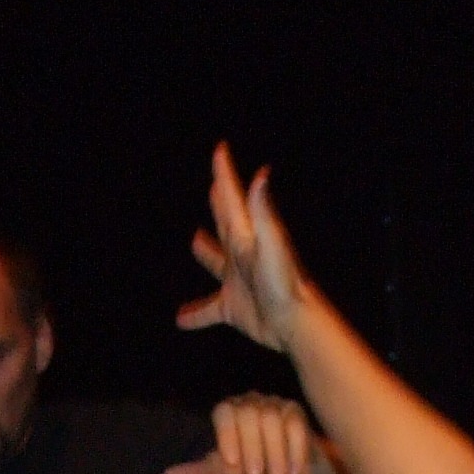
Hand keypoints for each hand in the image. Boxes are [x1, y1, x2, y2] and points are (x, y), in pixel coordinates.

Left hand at [163, 393, 316, 473]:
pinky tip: (295, 472)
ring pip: (272, 418)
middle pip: (250, 414)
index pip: (225, 412)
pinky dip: (295, 450)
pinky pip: (296, 425)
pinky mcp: (296, 412)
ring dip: (274, 451)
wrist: (280, 471)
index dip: (227, 435)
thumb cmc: (245, 469)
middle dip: (251, 448)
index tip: (231, 464)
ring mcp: (274, 404)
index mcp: (228, 411)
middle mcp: (250, 402)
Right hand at [177, 143, 311, 351]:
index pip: (232, 200)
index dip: (224, 174)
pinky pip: (209, 310)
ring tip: (195, 242)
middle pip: (226, 224)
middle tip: (213, 188)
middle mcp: (241, 255)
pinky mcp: (234, 308)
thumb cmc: (283, 284)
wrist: (294, 323)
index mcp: (246, 236)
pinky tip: (179, 320)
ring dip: (206, 252)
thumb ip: (262, 212)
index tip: (220, 150)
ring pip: (216, 262)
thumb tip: (262, 175)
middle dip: (220, 205)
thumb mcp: (271, 244)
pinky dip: (195, 314)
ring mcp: (237, 281)